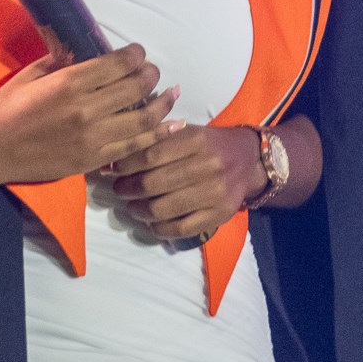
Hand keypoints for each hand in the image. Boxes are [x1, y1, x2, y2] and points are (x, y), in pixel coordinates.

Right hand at [0, 45, 180, 189]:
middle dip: (150, 75)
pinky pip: (134, 147)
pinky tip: (173, 125)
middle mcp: (85, 110)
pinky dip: (158, 135)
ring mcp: (92, 139)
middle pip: (135, 88)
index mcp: (69, 84)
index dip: (135, 55)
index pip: (117, 65)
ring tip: (172, 93)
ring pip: (143, 120)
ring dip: (162, 104)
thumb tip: (92, 52)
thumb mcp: (32, 74)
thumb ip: (64, 62)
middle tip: (152, 71)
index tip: (138, 52)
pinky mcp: (93, 161)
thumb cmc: (6, 107)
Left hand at [106, 124, 259, 243]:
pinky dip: (159, 228)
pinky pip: (180, 229)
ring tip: (133, 206)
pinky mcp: (219, 215)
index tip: (113, 171)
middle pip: (153, 184)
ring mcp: (215, 193)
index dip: (125, 166)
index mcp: (197, 141)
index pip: (150, 155)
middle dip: (128, 189)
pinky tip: (152, 222)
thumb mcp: (187, 133)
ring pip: (163, 209)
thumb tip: (112, 161)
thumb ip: (155, 142)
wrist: (249, 160)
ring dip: (139, 210)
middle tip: (119, 190)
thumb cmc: (209, 145)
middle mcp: (208, 166)